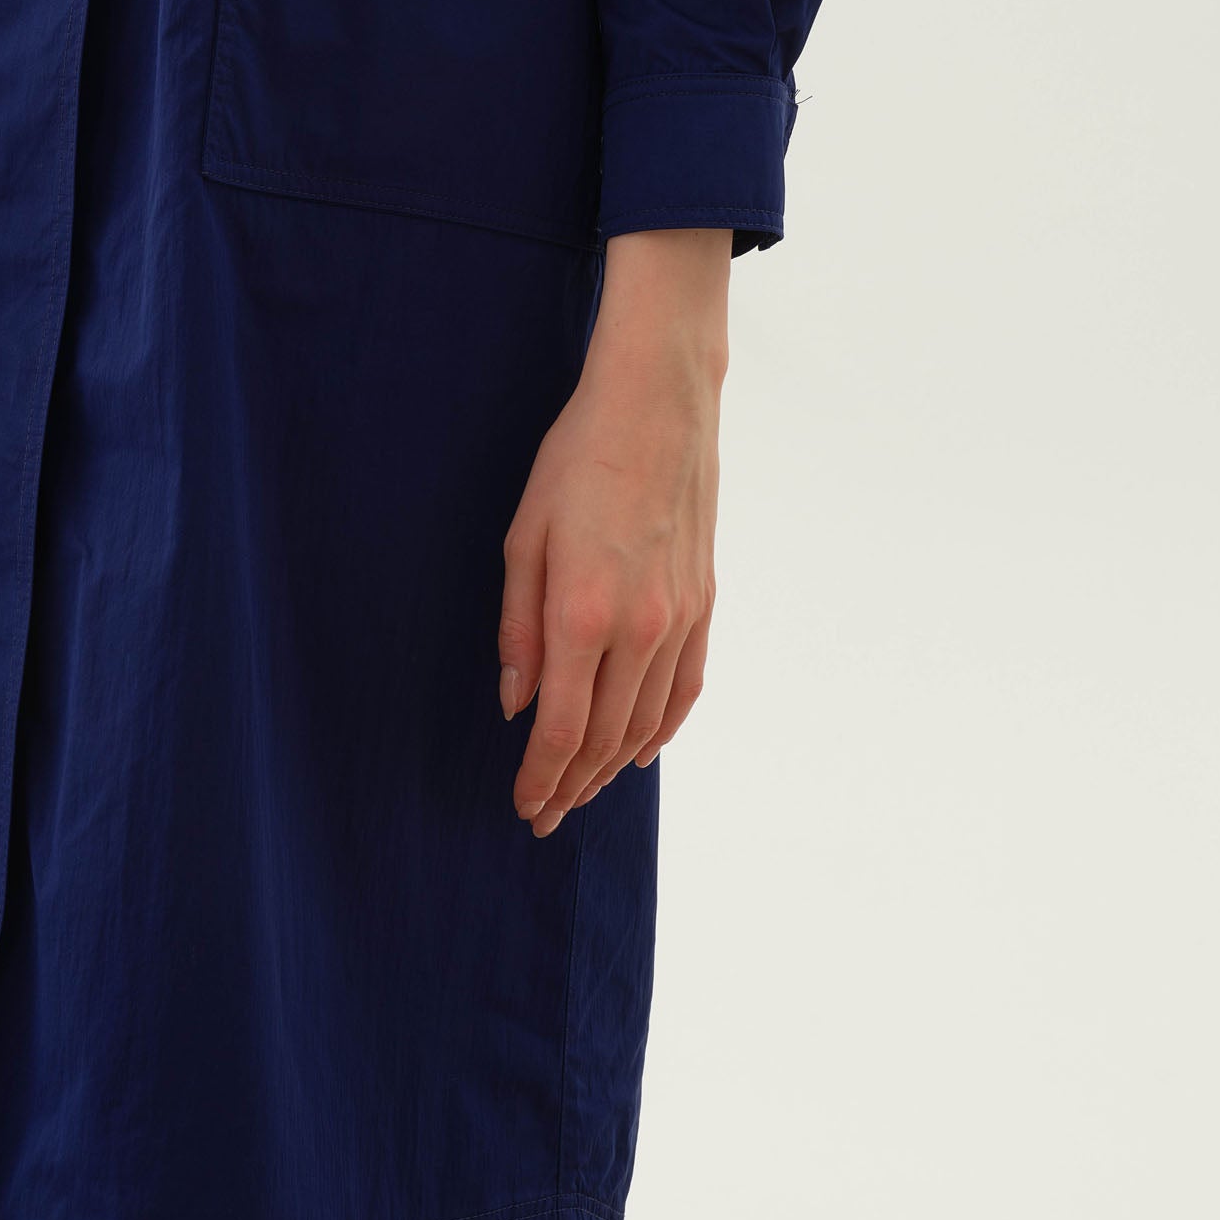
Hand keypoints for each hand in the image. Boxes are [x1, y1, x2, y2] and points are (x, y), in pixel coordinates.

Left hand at [497, 227, 727, 833]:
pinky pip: (685, 689)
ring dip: (612, 766)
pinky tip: (641, 749)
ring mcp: (680, 619)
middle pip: (604, 739)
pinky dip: (662, 728)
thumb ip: (517, 627)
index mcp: (583, 612)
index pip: (561, 729)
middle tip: (545, 814)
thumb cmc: (576, 459)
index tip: (523, 806)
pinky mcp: (704, 603)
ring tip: (583, 791)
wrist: (658, 405)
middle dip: (571, 786)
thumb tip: (515, 703)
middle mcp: (639, 628)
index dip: (541, 778)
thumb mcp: (523, 535)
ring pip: (646, 723)